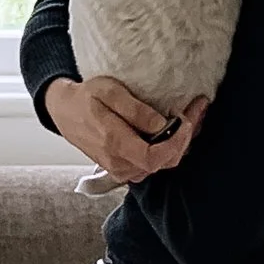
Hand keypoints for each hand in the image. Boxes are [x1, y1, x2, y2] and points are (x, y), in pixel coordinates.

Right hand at [47, 78, 208, 182]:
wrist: (65, 112)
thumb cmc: (87, 98)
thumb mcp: (109, 92)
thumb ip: (135, 111)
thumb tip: (162, 125)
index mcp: (114, 145)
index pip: (155, 156)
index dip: (178, 141)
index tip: (188, 117)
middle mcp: (119, 165)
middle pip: (164, 162)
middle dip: (186, 137)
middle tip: (198, 108)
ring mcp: (122, 170)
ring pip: (162, 164)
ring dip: (181, 141)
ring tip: (193, 113)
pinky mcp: (125, 169)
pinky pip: (154, 163)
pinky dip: (170, 146)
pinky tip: (177, 127)